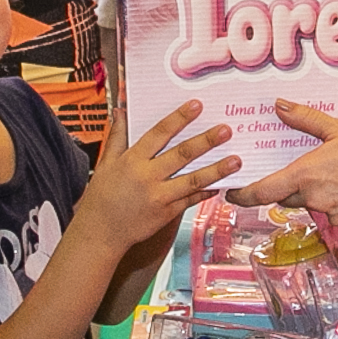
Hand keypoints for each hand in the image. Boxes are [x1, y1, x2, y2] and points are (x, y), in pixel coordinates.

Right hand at [76, 101, 239, 252]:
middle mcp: (148, 177)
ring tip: (236, 160)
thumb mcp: (106, 163)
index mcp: (132, 160)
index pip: (159, 134)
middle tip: (225, 130)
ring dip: (216, 169)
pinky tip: (222, 185)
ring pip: (193, 180)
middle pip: (182, 155)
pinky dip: (207, 192)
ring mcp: (160, 196)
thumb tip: (120, 112)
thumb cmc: (102, 197)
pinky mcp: (167, 213)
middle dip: (206, 141)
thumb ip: (116, 137)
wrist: (101, 232)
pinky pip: (191, 200)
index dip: (178, 118)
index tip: (196, 106)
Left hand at [230, 100, 337, 223]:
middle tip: (309, 169)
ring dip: (320, 194)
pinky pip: (337, 215)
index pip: (263, 192)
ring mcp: (334, 215)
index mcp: (306, 175)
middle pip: (290, 197)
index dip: (243, 194)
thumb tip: (278, 106)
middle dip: (293, 186)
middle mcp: (316, 200)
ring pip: (316, 205)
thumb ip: (305, 118)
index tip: (231, 193)